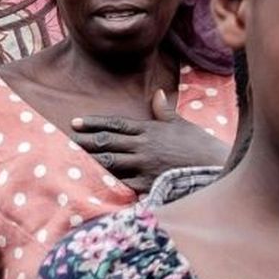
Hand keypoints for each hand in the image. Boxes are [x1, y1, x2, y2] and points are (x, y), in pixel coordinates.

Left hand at [72, 90, 229, 193]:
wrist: (214, 166)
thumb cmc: (197, 145)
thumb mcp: (180, 124)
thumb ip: (164, 111)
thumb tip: (157, 94)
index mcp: (148, 130)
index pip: (115, 124)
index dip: (93, 123)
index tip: (75, 122)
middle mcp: (142, 146)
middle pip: (106, 143)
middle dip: (84, 142)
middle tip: (64, 141)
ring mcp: (144, 166)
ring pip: (110, 163)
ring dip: (90, 162)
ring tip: (72, 161)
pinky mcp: (148, 183)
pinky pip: (123, 184)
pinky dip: (109, 184)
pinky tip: (93, 184)